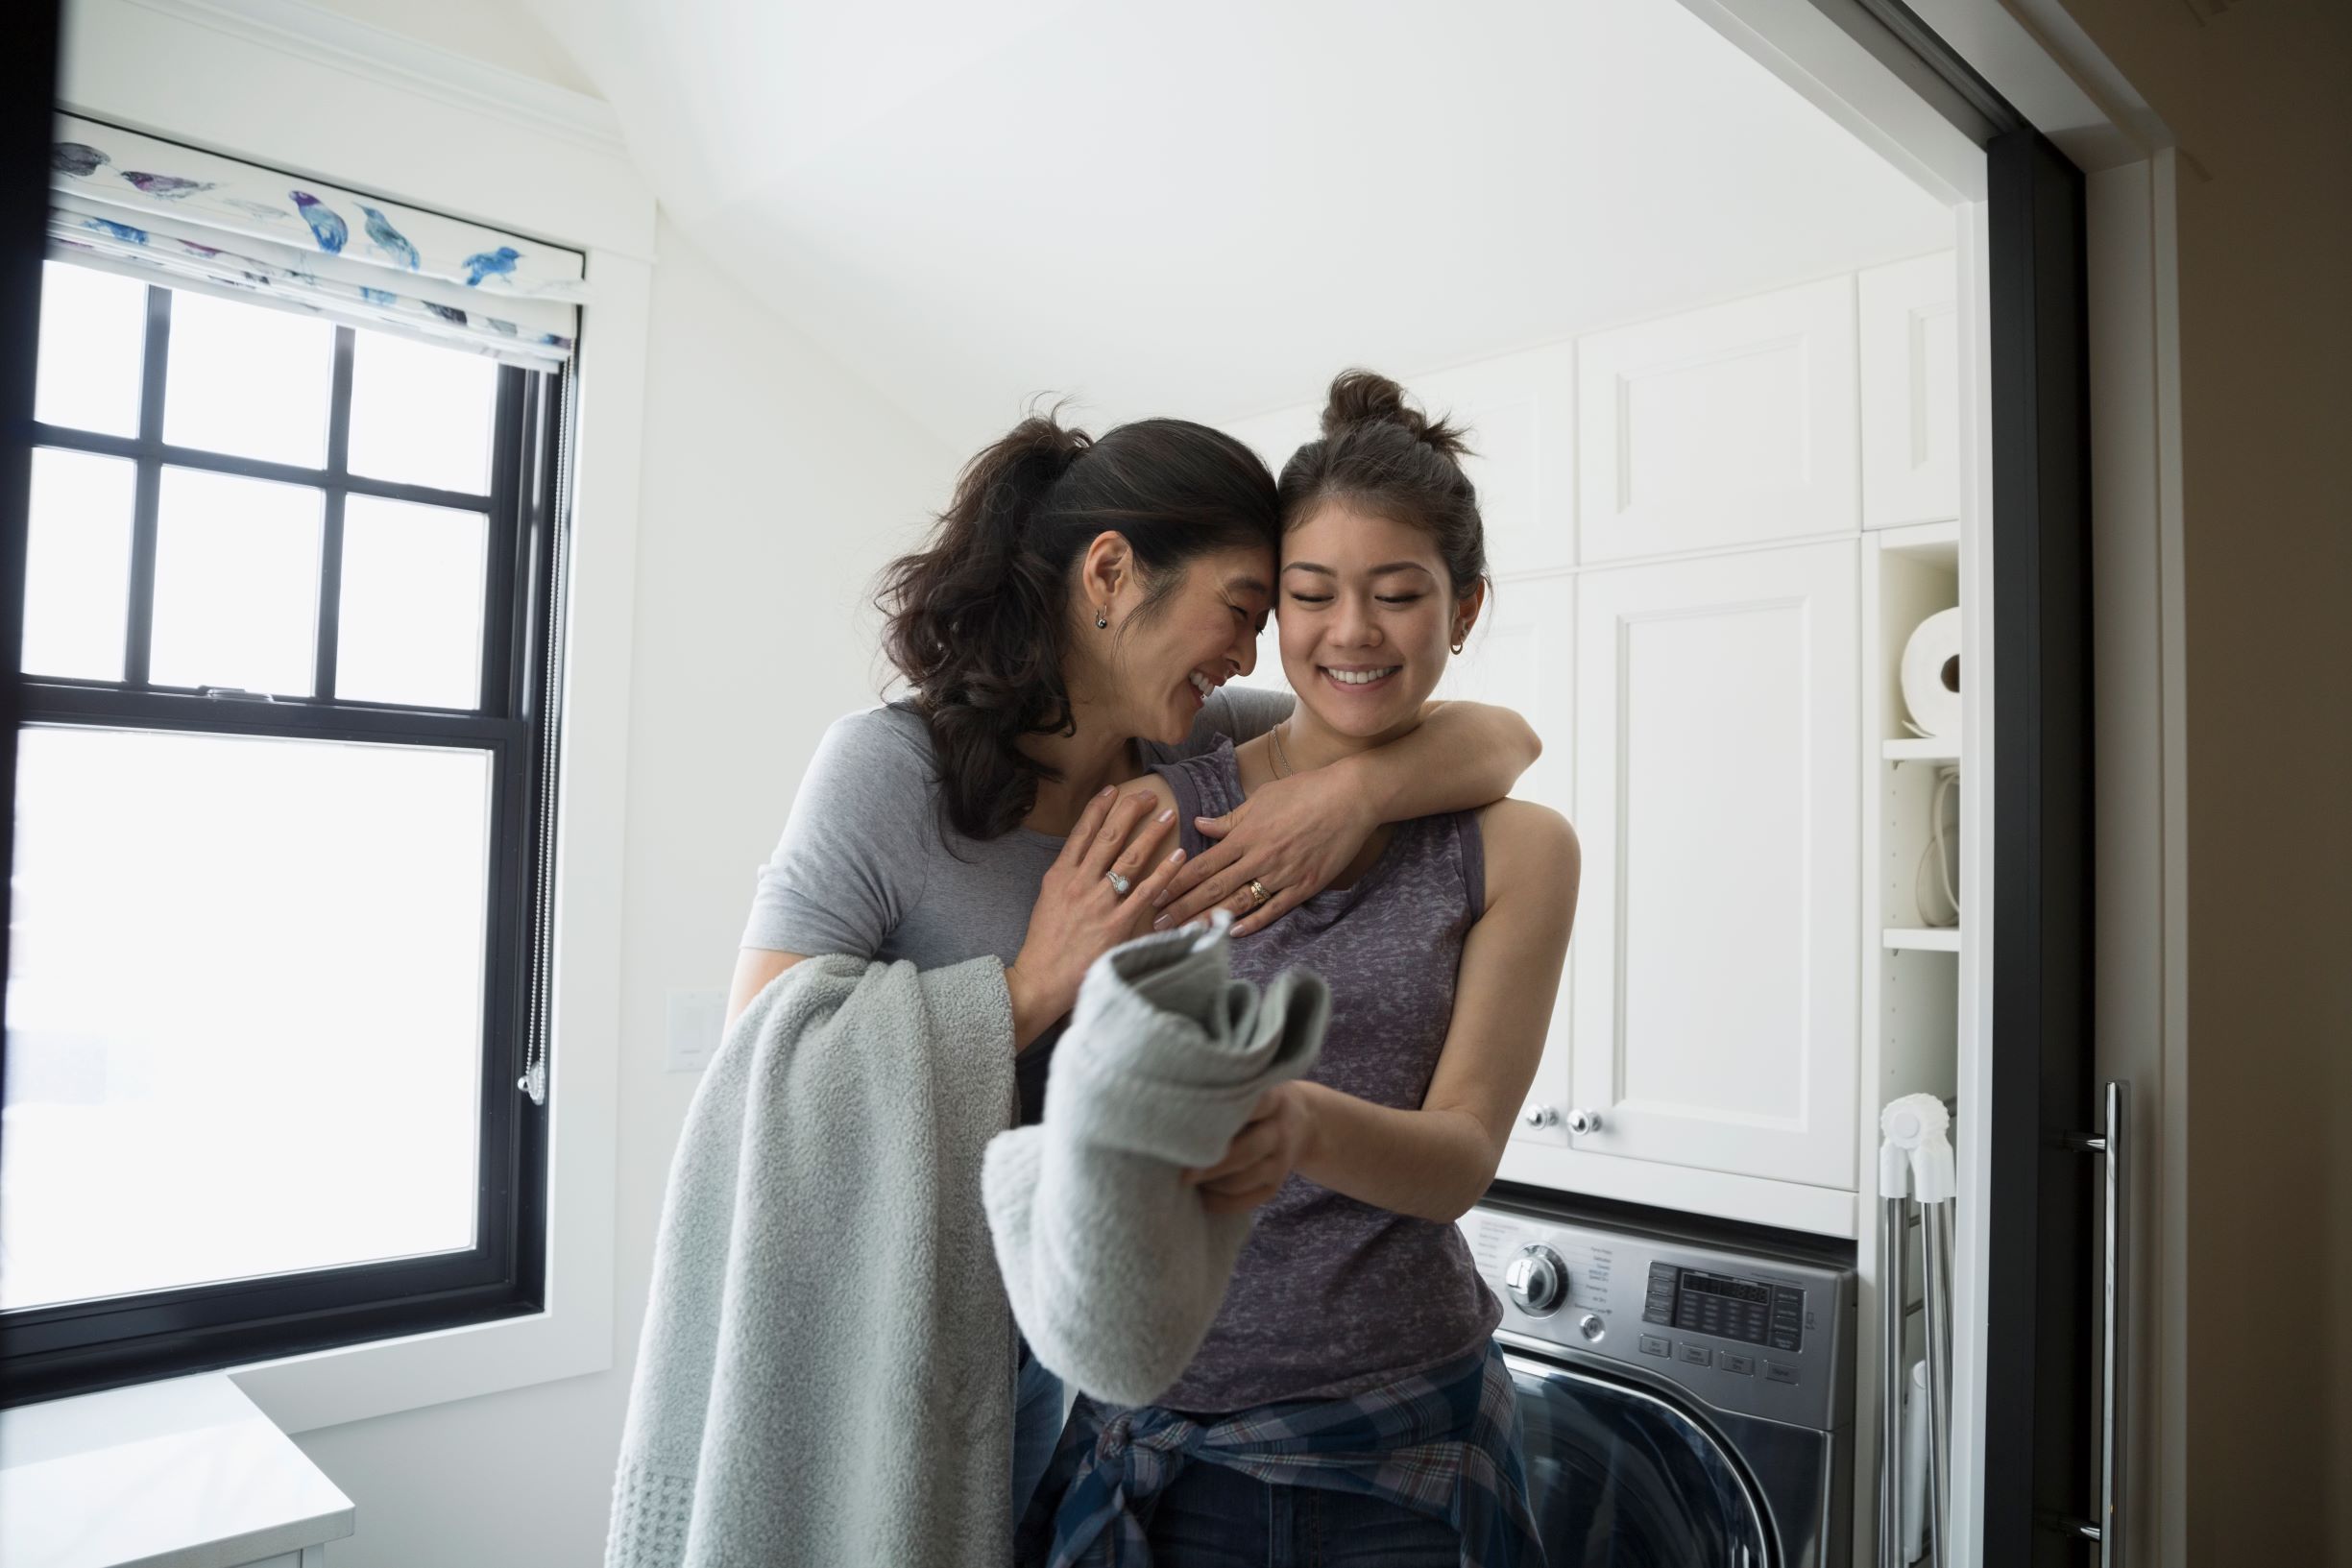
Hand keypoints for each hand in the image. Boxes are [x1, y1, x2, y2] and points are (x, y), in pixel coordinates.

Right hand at [1004, 787, 1186, 1047]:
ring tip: (1168, 816)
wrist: (1039, 980)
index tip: (1114, 790)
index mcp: (1059, 875)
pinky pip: (1146, 892)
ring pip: (1130, 858)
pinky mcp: (1116, 925)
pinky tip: (1178, 857)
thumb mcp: (1047, 902)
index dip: (1100, 808)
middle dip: (1131, 811)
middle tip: (1149, 796)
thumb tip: (1085, 860)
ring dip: (1152, 834)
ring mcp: (1099, 903)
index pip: (1082, 832)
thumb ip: (1067, 879)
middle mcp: (1079, 883)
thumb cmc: (1044, 945)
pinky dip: (1164, 872)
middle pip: (1109, 837)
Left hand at [1152, 764, 1376, 935]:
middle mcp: (1259, 858)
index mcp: (1245, 835)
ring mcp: (1282, 874)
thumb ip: (1229, 819)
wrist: (1350, 797)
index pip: (1202, 865)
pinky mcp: (1305, 885)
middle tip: (1157, 924)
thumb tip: (1199, 824)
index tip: (1154, 893)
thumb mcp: (1262, 798)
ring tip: (1186, 935)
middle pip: (1213, 889)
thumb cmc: (1305, 791)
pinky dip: (1254, 922)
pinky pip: (1275, 908)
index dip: (1176, 881)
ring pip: (1239, 903)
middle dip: (1182, 908)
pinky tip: (1234, 933)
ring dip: (1210, 920)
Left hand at [1183, 1082, 1318, 1215]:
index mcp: (1274, 1100)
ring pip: (1244, 1179)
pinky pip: (1246, 1200)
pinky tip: (1200, 1196)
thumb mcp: (1255, 1085)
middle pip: (1247, 1151)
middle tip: (1181, 1172)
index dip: (1223, 1116)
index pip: (1252, 1105)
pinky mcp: (1275, 1186)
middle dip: (1212, 1164)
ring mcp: (1280, 1162)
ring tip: (1183, 1180)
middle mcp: (1279, 1131)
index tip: (1192, 1125)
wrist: (1305, 1122)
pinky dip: (1219, 1202)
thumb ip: (1228, 1092)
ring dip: (1212, 1183)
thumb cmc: (1259, 1101)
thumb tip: (1177, 1107)